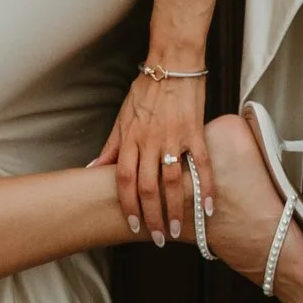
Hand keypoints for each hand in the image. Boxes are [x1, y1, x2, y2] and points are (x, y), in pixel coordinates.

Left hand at [94, 67, 208, 248]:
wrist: (172, 64)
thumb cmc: (146, 90)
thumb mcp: (122, 116)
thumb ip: (111, 145)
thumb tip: (94, 168)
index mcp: (131, 138)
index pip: (124, 179)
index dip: (127, 204)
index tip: (132, 224)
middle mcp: (150, 141)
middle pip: (148, 186)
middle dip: (152, 216)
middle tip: (156, 238)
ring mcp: (174, 138)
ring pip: (173, 181)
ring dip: (176, 209)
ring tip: (177, 231)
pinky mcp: (195, 133)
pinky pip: (202, 165)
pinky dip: (205, 188)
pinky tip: (208, 208)